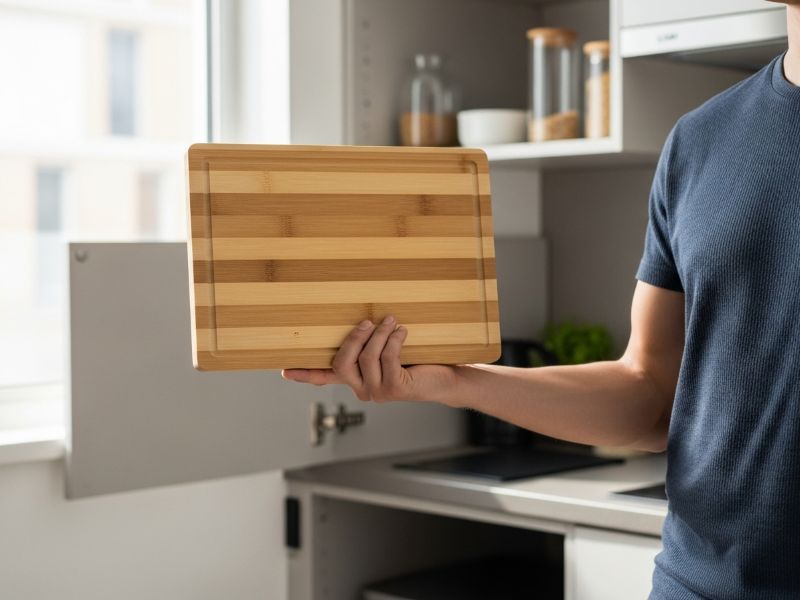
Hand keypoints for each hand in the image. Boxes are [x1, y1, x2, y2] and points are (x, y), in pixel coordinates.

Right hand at [281, 315, 456, 402]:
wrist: (444, 378)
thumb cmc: (416, 360)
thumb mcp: (388, 350)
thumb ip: (370, 342)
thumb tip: (362, 317)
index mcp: (356, 380)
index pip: (326, 378)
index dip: (305, 374)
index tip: (284, 370)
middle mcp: (363, 390)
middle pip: (341, 363)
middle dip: (353, 338)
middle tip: (368, 321)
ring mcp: (378, 392)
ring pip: (367, 357)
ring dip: (379, 334)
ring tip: (391, 321)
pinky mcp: (395, 388)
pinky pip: (387, 357)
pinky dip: (393, 340)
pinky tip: (402, 331)